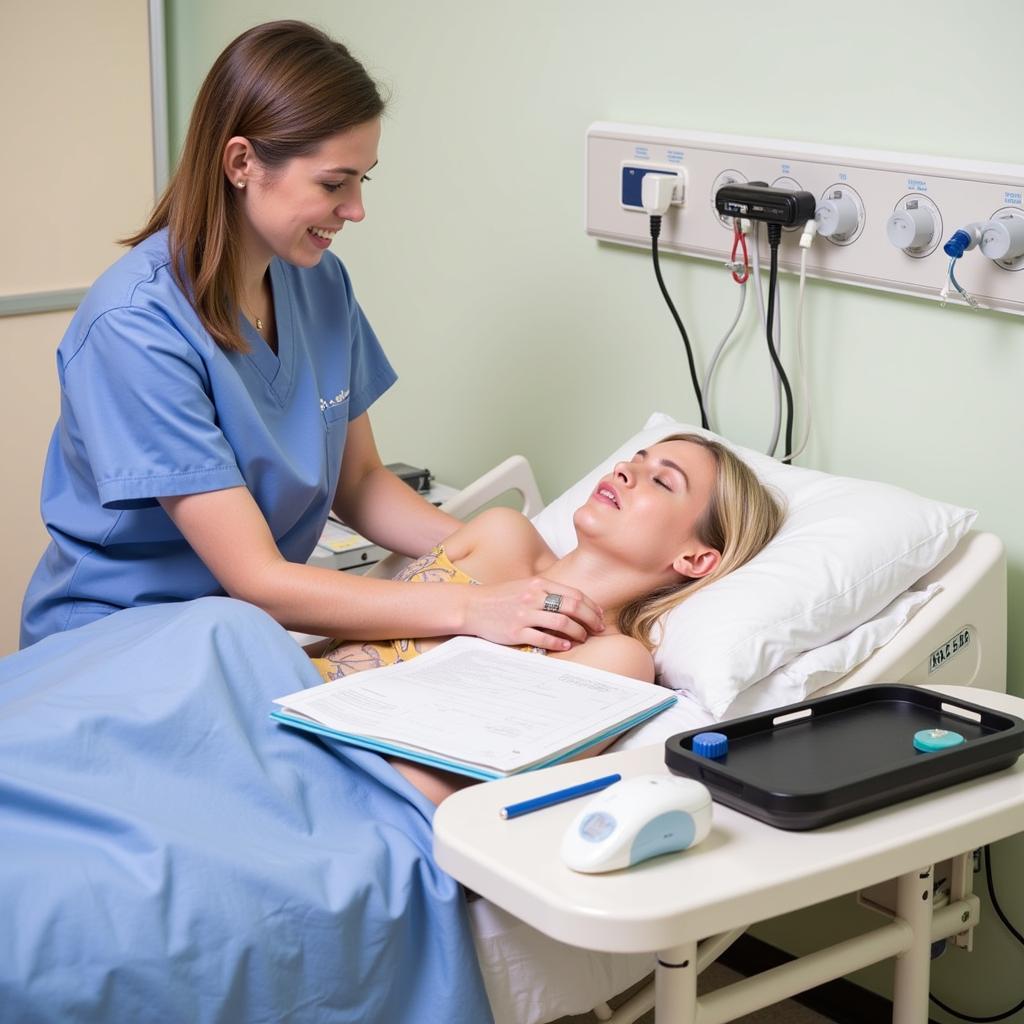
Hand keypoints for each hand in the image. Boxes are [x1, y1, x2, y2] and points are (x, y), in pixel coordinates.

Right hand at [463, 577, 604, 651]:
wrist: (473, 606)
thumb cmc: (501, 597)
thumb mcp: (525, 586)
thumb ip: (547, 591)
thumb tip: (573, 602)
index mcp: (538, 584)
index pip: (574, 594)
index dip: (591, 606)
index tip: (599, 615)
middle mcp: (533, 597)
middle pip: (573, 607)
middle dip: (591, 619)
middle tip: (599, 629)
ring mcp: (525, 614)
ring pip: (562, 623)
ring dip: (578, 632)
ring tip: (583, 638)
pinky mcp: (516, 631)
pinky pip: (544, 638)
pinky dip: (559, 643)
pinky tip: (566, 646)